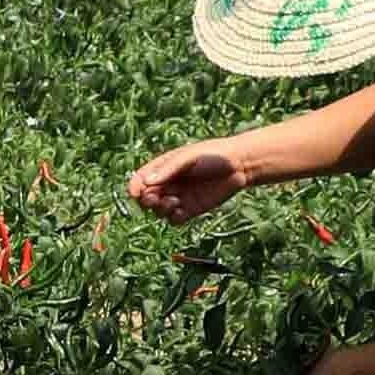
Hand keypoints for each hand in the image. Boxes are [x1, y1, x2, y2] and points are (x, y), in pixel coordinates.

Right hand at [126, 141, 245, 224]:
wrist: (240, 166)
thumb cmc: (213, 155)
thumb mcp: (189, 157)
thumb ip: (169, 169)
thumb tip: (146, 182)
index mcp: (163, 168)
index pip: (140, 179)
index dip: (134, 187)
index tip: (136, 192)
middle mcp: (168, 184)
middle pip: (145, 198)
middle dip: (147, 201)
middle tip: (156, 199)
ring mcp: (178, 198)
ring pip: (158, 211)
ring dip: (161, 210)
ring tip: (175, 202)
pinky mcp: (190, 210)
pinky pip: (174, 220)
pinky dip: (174, 218)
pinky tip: (182, 211)